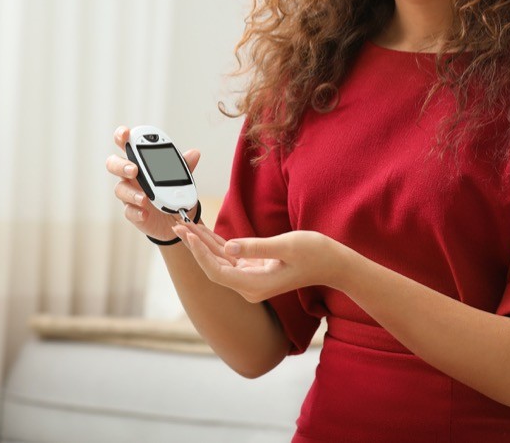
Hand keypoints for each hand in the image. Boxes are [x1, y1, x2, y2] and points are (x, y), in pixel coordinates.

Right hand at [106, 125, 200, 242]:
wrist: (177, 217)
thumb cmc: (172, 190)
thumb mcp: (181, 177)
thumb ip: (184, 166)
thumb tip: (194, 153)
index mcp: (140, 161)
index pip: (126, 144)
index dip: (122, 136)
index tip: (126, 134)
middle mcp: (131, 176)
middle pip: (113, 164)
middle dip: (121, 165)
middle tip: (134, 169)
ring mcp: (130, 194)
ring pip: (120, 189)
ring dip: (131, 192)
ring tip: (144, 198)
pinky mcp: (132, 212)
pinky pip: (128, 211)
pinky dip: (136, 212)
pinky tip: (145, 213)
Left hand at [172, 220, 344, 302]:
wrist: (333, 263)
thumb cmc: (314, 253)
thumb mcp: (286, 246)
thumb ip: (256, 247)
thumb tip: (228, 248)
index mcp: (254, 285)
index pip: (217, 271)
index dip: (200, 253)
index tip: (188, 234)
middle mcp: (249, 285)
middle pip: (213, 266)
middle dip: (194, 245)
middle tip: (177, 223)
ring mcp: (251, 278)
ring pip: (219, 261)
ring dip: (202, 242)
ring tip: (184, 223)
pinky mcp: (254, 269)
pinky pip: (229, 256)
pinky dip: (216, 243)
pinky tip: (202, 230)